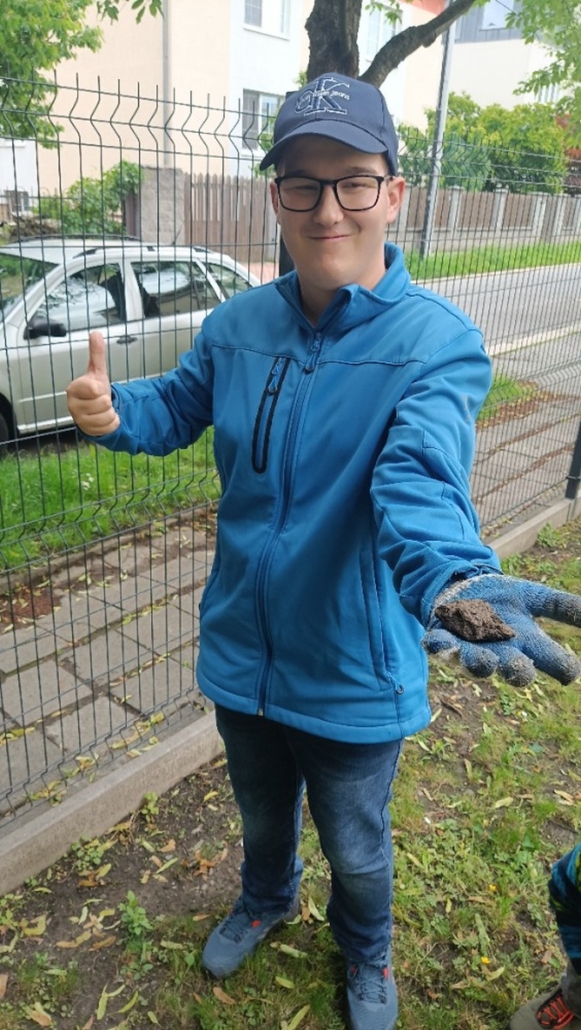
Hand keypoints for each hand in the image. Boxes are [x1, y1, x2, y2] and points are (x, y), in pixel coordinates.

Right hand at [66, 331, 120, 435]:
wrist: (95, 409)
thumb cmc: (94, 390)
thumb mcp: (97, 371)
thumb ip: (96, 353)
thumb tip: (96, 333)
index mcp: (74, 389)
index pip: (92, 389)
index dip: (99, 389)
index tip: (97, 388)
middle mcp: (73, 405)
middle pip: (103, 403)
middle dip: (107, 401)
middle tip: (100, 399)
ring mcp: (80, 420)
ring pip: (106, 415)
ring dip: (110, 412)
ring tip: (103, 408)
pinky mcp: (88, 431)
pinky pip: (109, 426)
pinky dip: (112, 422)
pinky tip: (105, 418)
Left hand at [423, 574, 580, 685]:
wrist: (466, 590)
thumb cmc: (503, 601)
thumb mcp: (535, 597)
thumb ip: (562, 606)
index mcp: (527, 646)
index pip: (551, 661)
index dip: (562, 667)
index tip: (570, 670)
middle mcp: (501, 654)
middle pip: (514, 671)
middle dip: (518, 671)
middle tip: (523, 668)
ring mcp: (472, 649)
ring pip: (476, 665)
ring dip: (480, 664)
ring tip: (486, 661)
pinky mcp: (444, 639)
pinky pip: (439, 647)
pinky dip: (437, 646)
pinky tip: (435, 643)